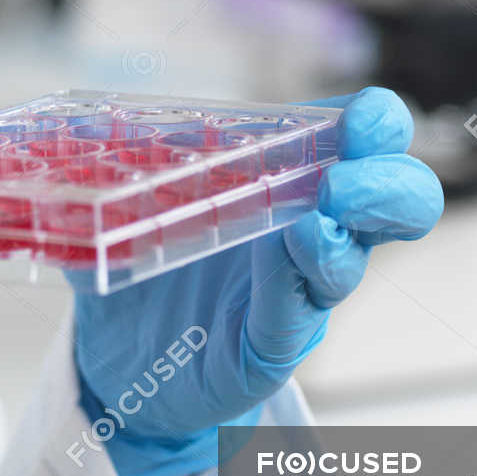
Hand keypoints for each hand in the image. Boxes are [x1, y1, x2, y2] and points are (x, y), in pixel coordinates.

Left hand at [71, 87, 443, 475]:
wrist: (117, 359)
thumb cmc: (144, 266)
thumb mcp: (133, 195)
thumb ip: (118, 153)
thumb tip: (81, 119)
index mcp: (286, 183)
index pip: (357, 142)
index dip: (373, 123)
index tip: (361, 116)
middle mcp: (307, 233)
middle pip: (395, 201)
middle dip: (388, 178)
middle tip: (350, 173)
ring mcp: (295, 291)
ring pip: (357, 255)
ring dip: (350, 224)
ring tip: (327, 208)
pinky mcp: (268, 344)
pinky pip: (298, 309)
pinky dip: (298, 276)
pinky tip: (296, 248)